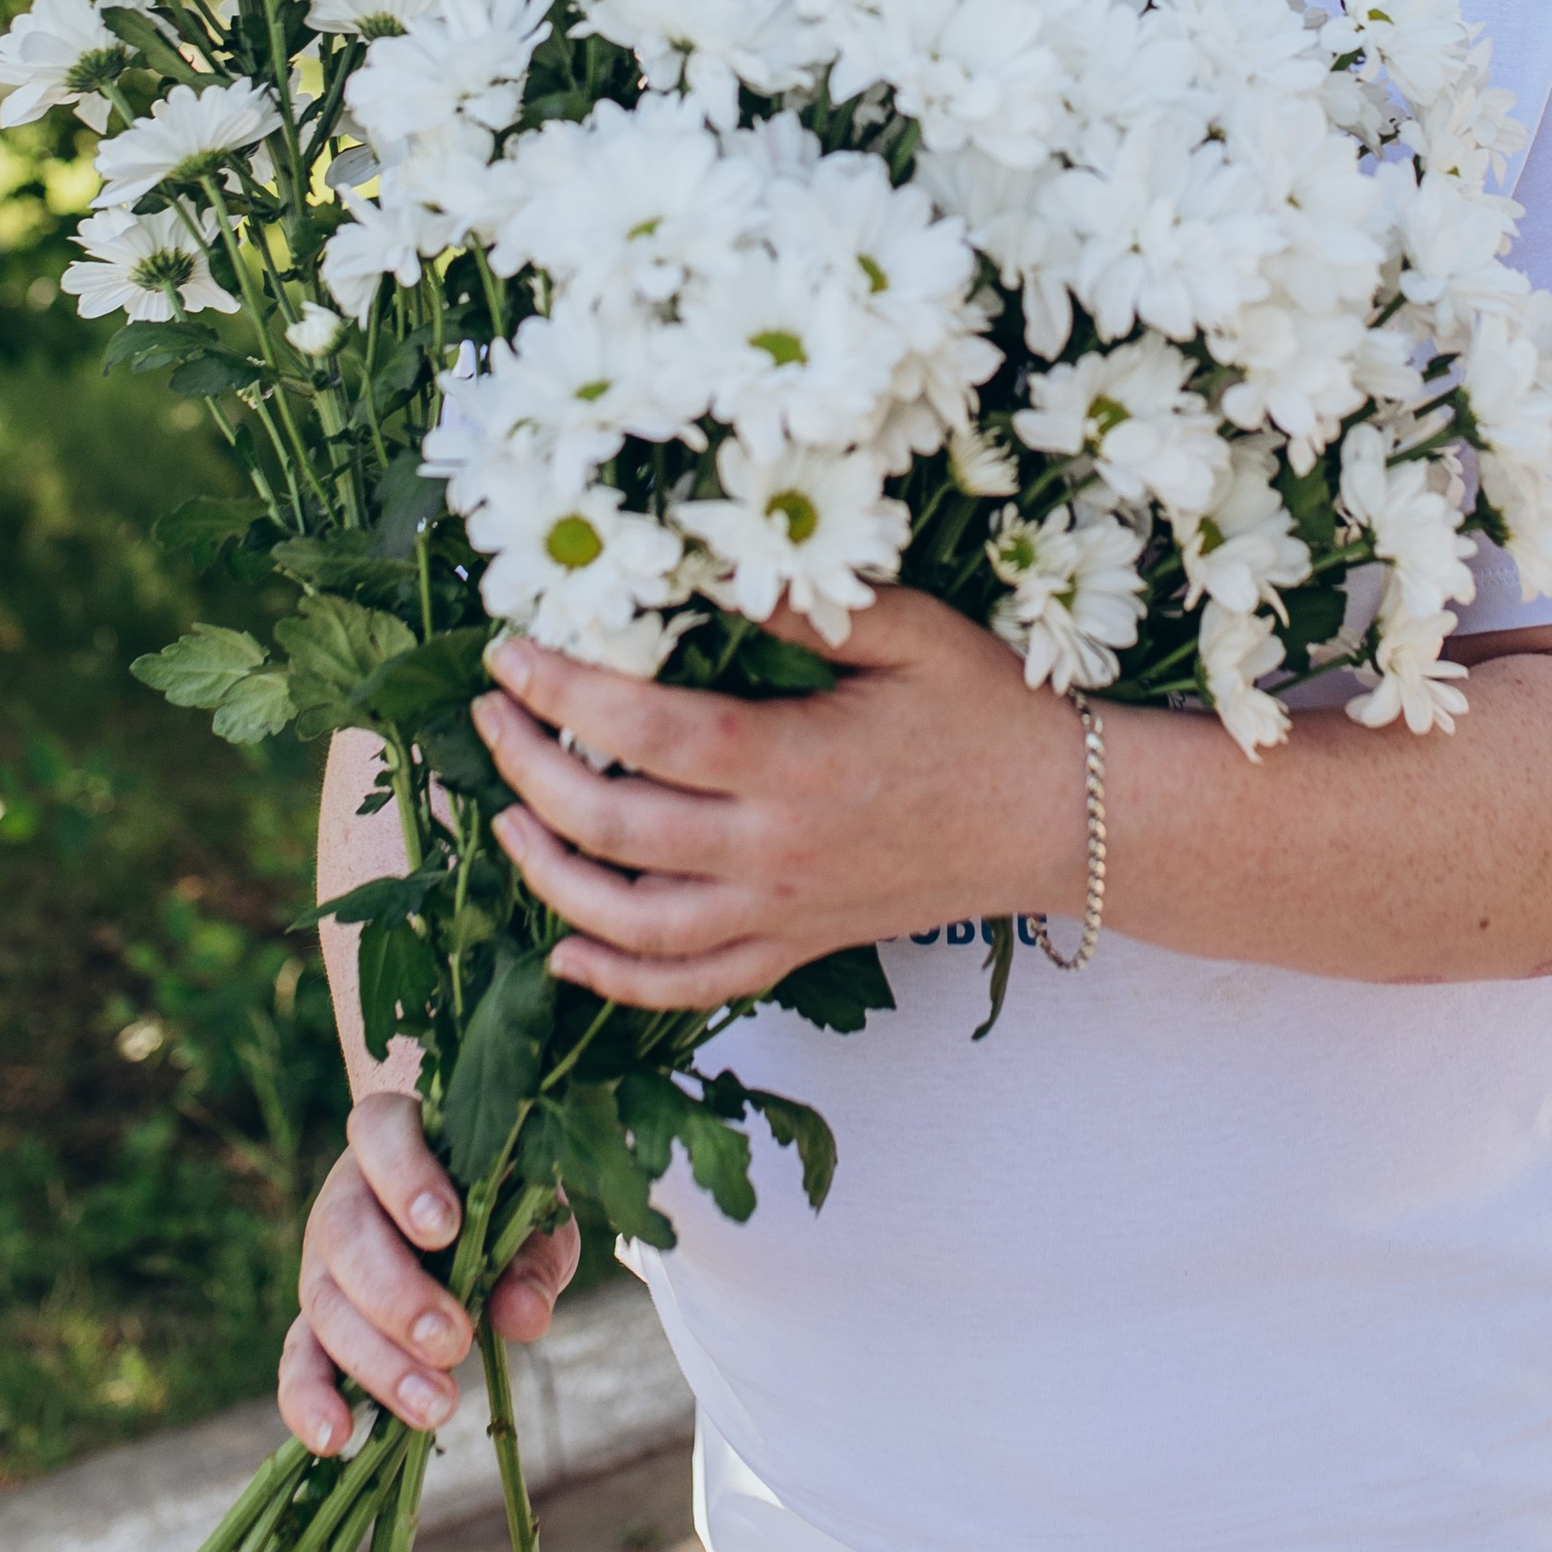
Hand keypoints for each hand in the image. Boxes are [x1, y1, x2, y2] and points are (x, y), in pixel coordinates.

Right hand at [277, 1090, 579, 1455]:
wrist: (467, 1211)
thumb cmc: (502, 1202)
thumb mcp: (534, 1219)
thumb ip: (534, 1259)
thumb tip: (521, 1316)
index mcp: (395, 1136)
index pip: (383, 1135)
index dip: (407, 1177)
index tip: (447, 1228)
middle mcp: (346, 1193)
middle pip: (346, 1235)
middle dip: (397, 1295)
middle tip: (454, 1342)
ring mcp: (321, 1260)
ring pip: (323, 1304)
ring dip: (376, 1361)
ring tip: (435, 1406)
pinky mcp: (314, 1322)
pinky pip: (296, 1360)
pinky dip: (308, 1400)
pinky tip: (335, 1439)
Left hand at [472, 583, 1083, 1011]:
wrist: (1060, 819)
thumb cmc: (988, 712)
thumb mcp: (909, 632)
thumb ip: (807, 604)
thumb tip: (713, 563)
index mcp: (794, 762)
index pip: (645, 731)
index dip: (563, 691)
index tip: (509, 652)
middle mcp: (774, 851)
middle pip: (613, 827)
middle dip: (529, 770)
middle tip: (491, 718)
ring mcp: (782, 912)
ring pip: (630, 925)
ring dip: (551, 876)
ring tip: (509, 822)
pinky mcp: (798, 947)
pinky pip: (690, 988)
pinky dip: (617, 981)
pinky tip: (566, 954)